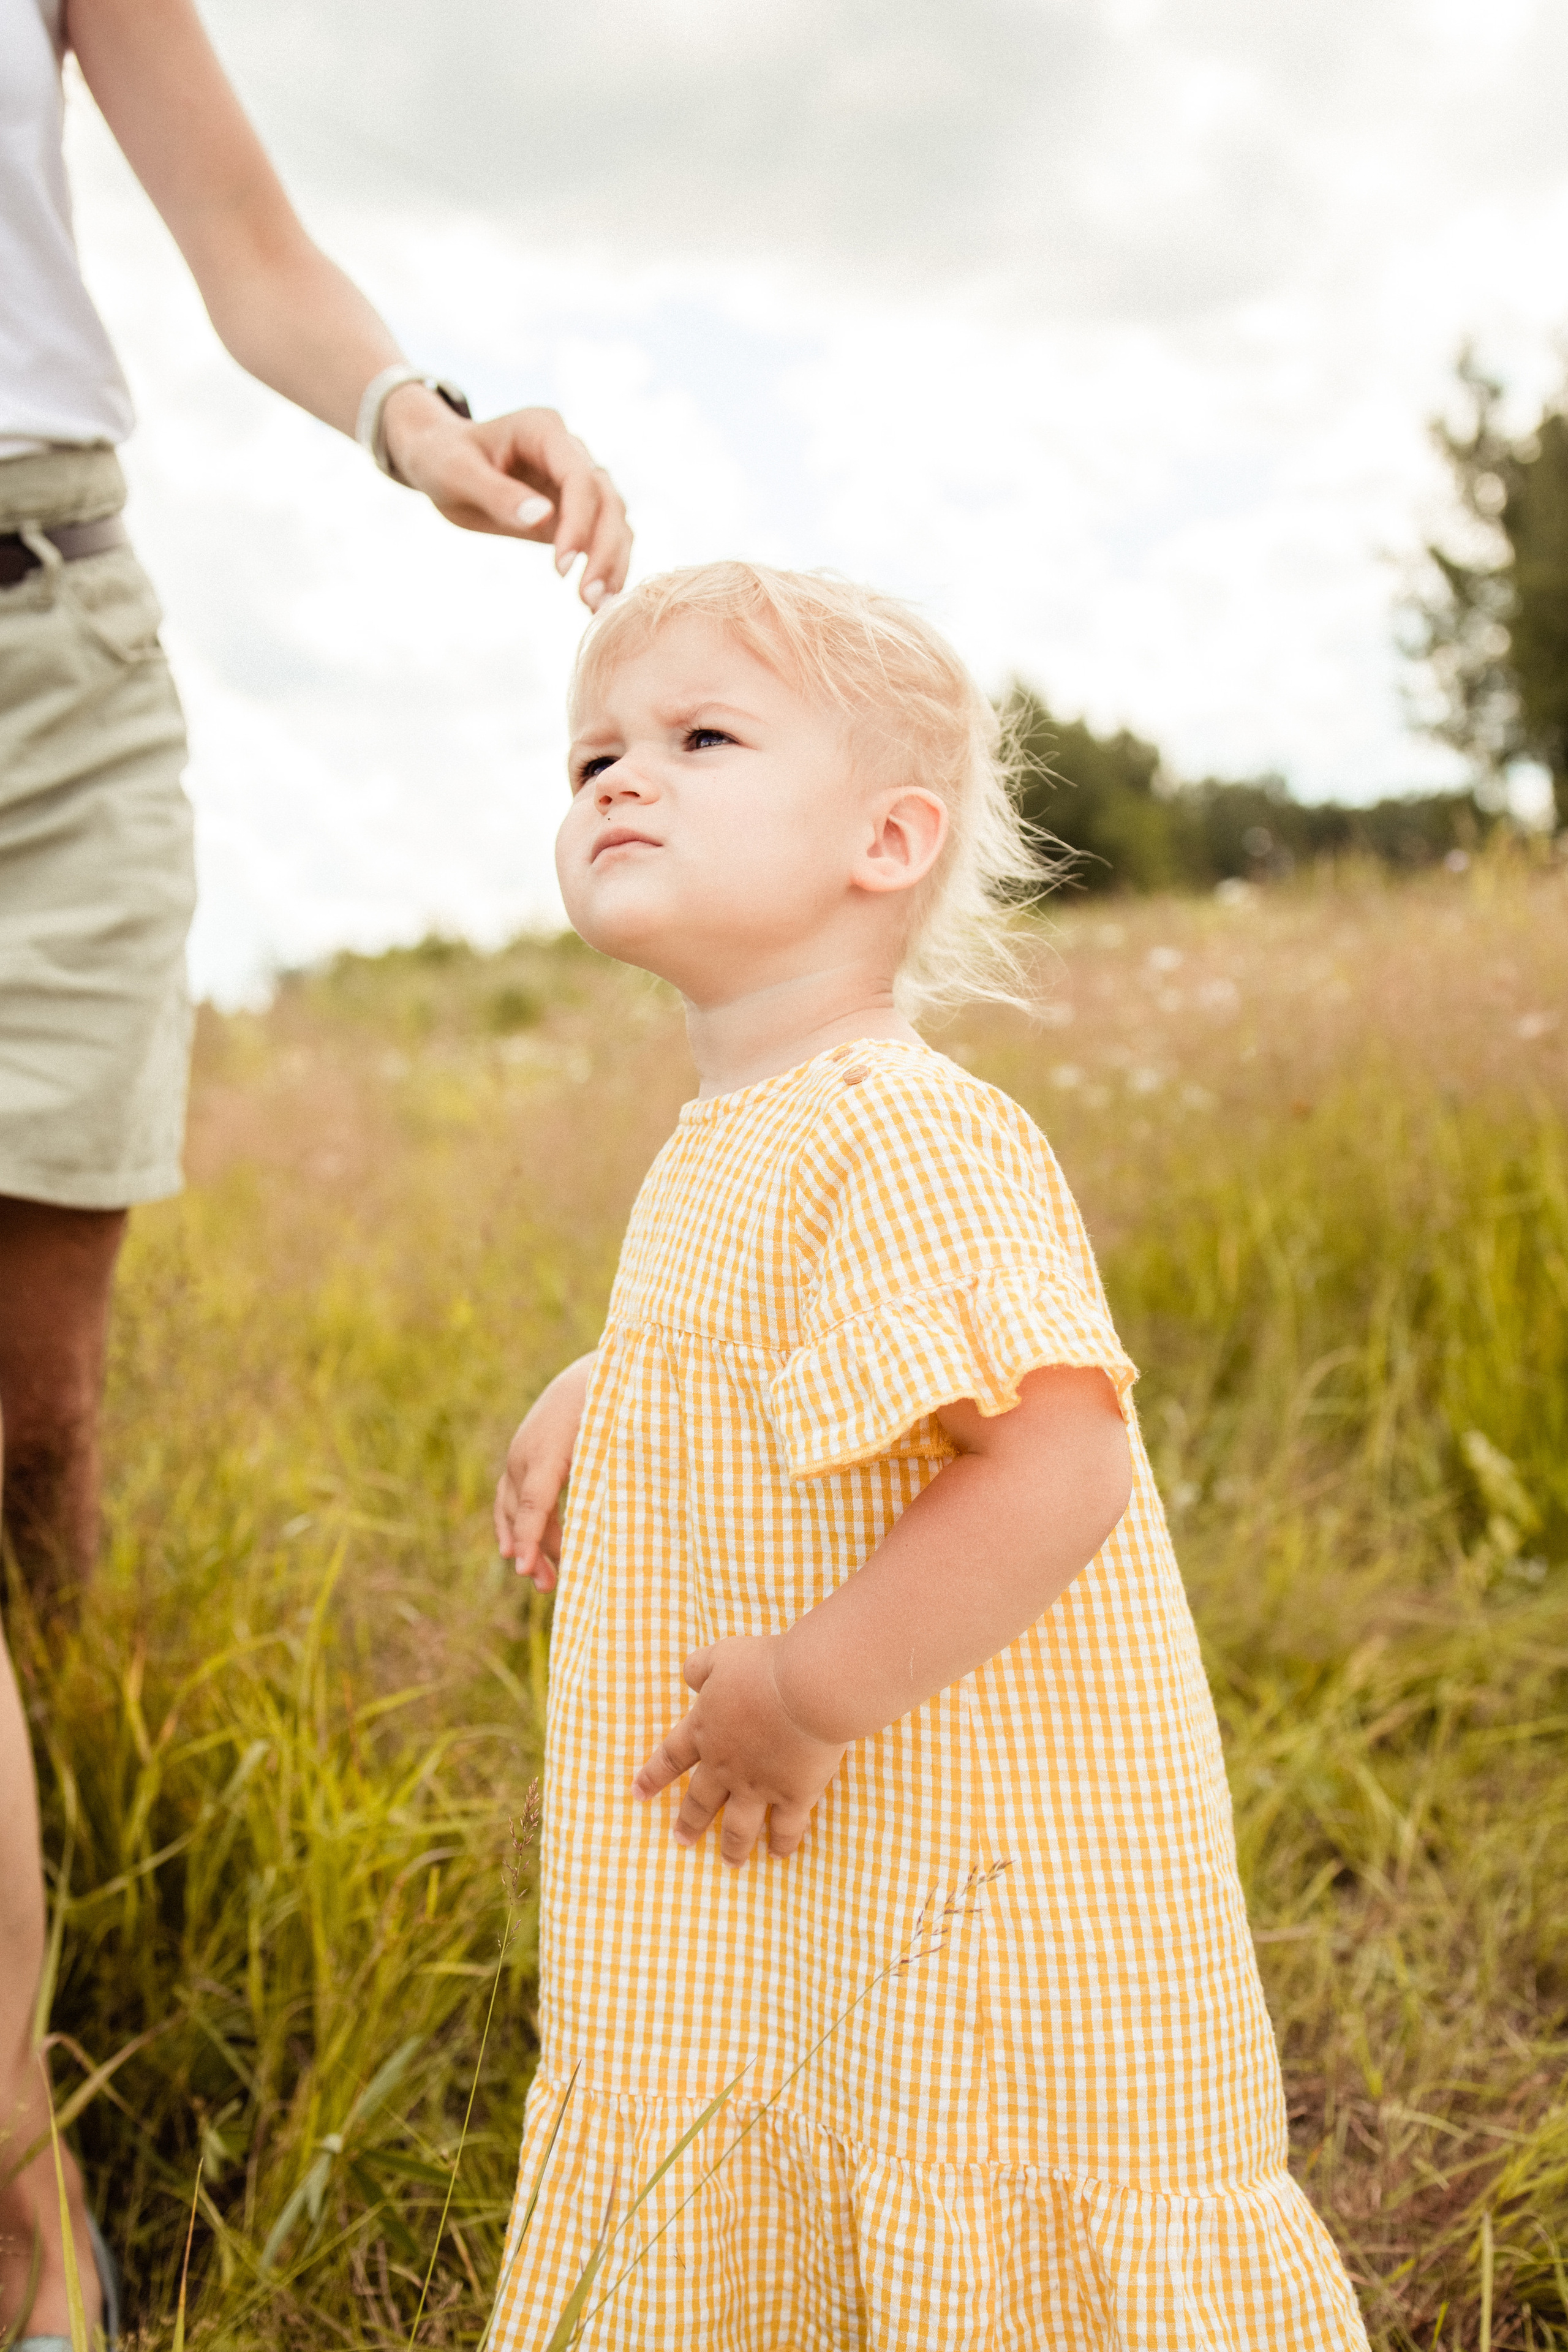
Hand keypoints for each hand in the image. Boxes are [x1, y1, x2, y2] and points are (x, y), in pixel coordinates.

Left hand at [382, 391, 632, 610]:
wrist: (439, 460)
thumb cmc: (442, 459)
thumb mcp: (457, 473)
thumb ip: (498, 494)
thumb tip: (543, 517)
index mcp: (544, 430)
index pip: (580, 478)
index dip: (578, 523)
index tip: (561, 568)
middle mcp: (570, 452)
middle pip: (608, 501)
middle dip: (604, 550)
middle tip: (588, 597)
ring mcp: (577, 481)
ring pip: (615, 521)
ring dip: (612, 564)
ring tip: (596, 606)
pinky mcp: (575, 510)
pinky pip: (603, 538)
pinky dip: (605, 568)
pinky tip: (594, 603)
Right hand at [494, 1352, 596, 1590]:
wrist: (592, 1369)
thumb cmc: (611, 1404)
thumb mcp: (616, 1439)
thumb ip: (612, 1475)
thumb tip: (627, 1517)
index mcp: (547, 1451)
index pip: (532, 1504)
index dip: (527, 1539)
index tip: (522, 1570)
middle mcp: (525, 1453)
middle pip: (520, 1513)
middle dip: (531, 1552)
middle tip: (547, 1587)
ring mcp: (520, 1453)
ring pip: (512, 1508)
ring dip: (526, 1543)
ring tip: (542, 1580)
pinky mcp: (524, 1455)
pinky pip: (512, 1497)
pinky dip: (517, 1525)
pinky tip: (524, 1550)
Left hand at [632, 1637, 847, 1865]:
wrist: (805, 1689)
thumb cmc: (763, 1667)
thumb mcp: (722, 1655)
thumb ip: (700, 1667)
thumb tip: (688, 1678)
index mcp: (704, 1731)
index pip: (670, 1758)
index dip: (653, 1776)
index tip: (637, 1794)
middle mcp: (725, 1766)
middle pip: (701, 1801)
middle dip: (689, 1822)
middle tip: (681, 1840)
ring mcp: (759, 1785)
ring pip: (738, 1826)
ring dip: (732, 1846)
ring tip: (730, 1862)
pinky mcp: (794, 1794)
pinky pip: (785, 1828)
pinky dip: (781, 1843)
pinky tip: (778, 1854)